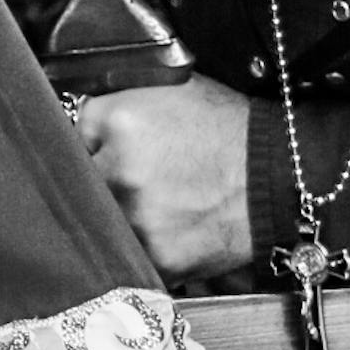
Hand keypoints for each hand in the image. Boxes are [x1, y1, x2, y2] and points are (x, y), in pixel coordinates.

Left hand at [72, 73, 251, 284]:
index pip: (73, 135)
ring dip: (122, 217)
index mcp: (120, 120)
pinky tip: (170, 228)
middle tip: (143, 180)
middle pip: (83, 183)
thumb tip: (83, 119)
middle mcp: (121, 168)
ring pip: (103, 223)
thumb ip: (119, 105)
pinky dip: (144, 246)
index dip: (91, 145)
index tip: (102, 151)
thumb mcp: (173, 93)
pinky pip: (129, 254)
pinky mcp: (154, 256)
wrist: (276, 178)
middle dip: (103, 183)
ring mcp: (135, 217)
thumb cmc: (230, 134)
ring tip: (164, 203)